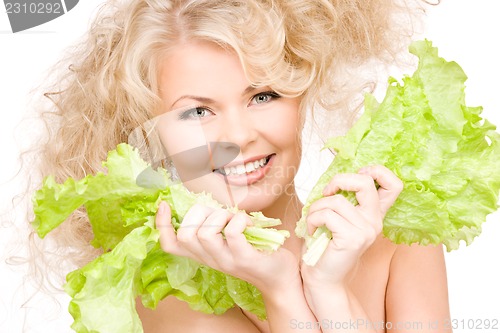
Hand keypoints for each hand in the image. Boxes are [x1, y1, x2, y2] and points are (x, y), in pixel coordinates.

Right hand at [155, 203, 299, 293]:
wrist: (280, 280)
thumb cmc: (255, 253)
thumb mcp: (228, 241)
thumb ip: (214, 226)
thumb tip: (205, 205)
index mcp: (203, 254)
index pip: (170, 245)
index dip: (162, 224)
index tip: (164, 205)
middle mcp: (210, 259)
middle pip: (185, 234)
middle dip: (199, 212)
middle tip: (220, 213)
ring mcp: (226, 261)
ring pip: (204, 234)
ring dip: (219, 216)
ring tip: (234, 218)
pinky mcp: (244, 258)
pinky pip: (232, 232)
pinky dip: (238, 220)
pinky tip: (248, 224)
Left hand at [301, 165, 402, 288]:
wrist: (323, 278)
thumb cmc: (325, 245)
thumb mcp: (339, 217)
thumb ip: (345, 199)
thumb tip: (336, 179)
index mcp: (375, 214)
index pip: (393, 184)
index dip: (375, 171)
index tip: (351, 180)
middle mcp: (375, 221)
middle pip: (364, 182)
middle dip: (339, 180)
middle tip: (326, 193)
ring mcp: (366, 230)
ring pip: (336, 200)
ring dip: (316, 207)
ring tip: (314, 220)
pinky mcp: (352, 238)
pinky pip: (326, 214)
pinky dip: (313, 219)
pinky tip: (313, 231)